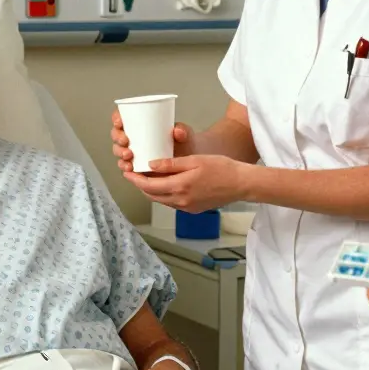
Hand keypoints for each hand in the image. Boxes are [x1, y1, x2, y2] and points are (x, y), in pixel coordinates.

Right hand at [111, 109, 194, 174]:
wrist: (190, 162)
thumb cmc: (184, 143)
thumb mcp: (185, 134)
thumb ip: (183, 131)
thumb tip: (178, 131)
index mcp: (141, 124)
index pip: (123, 117)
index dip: (117, 118)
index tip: (120, 122)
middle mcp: (134, 138)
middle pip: (117, 135)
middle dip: (117, 138)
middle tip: (126, 141)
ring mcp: (134, 153)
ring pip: (119, 151)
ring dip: (120, 153)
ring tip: (129, 156)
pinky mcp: (136, 166)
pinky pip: (125, 166)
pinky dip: (124, 167)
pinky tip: (129, 169)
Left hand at [123, 155, 246, 212]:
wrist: (241, 184)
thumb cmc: (221, 168)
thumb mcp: (194, 160)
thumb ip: (171, 164)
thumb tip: (151, 165)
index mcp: (180, 186)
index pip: (149, 186)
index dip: (135, 180)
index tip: (128, 172)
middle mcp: (181, 201)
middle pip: (152, 196)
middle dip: (140, 186)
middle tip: (134, 174)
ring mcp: (187, 207)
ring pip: (161, 200)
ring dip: (152, 191)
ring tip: (146, 179)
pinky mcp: (193, 209)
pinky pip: (172, 203)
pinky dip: (164, 195)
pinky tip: (165, 185)